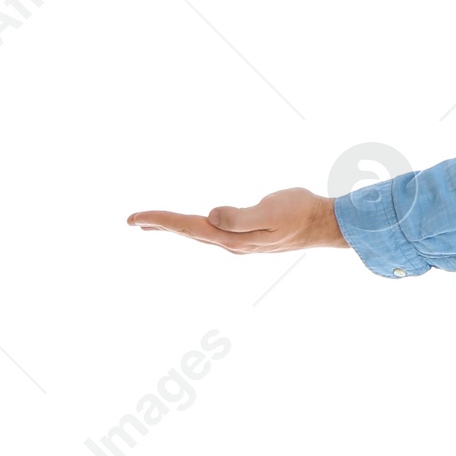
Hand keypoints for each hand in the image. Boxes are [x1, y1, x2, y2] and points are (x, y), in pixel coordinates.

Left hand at [128, 189, 348, 251]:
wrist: (324, 224)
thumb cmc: (300, 213)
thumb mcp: (271, 211)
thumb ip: (241, 217)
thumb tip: (211, 215)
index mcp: (233, 238)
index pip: (188, 227)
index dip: (161, 221)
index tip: (134, 218)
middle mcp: (232, 243)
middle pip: (188, 232)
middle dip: (159, 225)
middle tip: (131, 221)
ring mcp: (239, 241)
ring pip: (197, 233)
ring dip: (174, 228)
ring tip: (151, 224)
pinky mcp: (247, 236)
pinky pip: (210, 232)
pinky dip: (192, 227)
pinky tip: (194, 226)